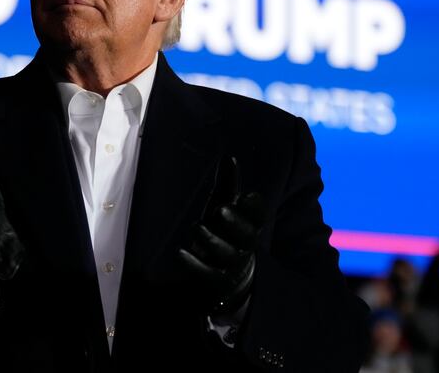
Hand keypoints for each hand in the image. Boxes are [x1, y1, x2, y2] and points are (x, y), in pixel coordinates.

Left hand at [177, 155, 266, 316]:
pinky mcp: (217, 282)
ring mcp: (232, 265)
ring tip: (195, 228)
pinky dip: (193, 264)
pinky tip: (180, 253)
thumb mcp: (225, 208)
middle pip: (245, 236)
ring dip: (210, 240)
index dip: (255, 208)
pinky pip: (207, 275)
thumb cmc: (225, 233)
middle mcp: (244, 246)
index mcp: (250, 226)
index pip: (258, 217)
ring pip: (226, 254)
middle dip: (234, 223)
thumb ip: (228, 185)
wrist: (227, 277)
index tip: (248, 196)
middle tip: (220, 210)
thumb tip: (228, 156)